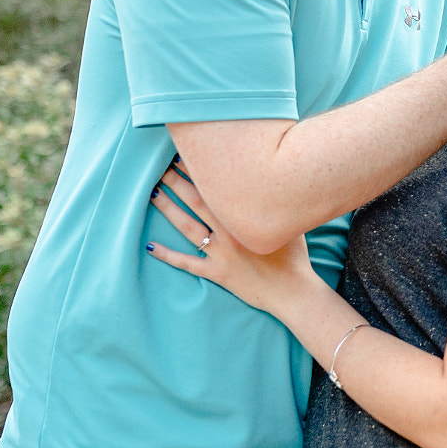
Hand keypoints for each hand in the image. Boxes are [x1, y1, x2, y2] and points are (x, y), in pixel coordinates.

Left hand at [146, 161, 318, 319]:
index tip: (185, 156)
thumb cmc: (296, 257)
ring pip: (187, 227)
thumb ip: (278, 204)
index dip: (200, 171)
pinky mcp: (217, 273)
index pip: (216, 187)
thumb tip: (278, 181)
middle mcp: (230, 232)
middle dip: (178, 183)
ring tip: (153, 193)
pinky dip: (167, 255)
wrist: (293, 291)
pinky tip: (150, 246)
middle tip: (160, 168)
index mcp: (246, 217)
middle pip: (197, 201)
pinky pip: (186, 263)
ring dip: (169, 209)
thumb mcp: (291, 223)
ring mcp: (221, 253)